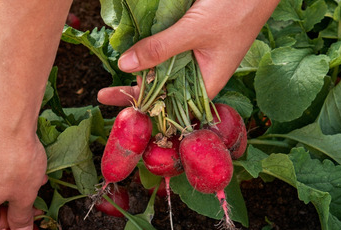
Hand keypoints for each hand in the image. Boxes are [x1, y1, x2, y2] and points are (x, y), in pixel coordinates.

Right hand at [0, 115, 46, 229]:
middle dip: (15, 200)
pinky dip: (6, 166)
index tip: (28, 215)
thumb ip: (22, 217)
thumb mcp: (25, 195)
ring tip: (34, 174)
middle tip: (34, 195)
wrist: (7, 119)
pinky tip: (24, 157)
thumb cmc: (16, 160)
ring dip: (14, 183)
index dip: (11, 223)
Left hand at [98, 0, 278, 105]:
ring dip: (143, 70)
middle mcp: (202, 72)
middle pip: (164, 89)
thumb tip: (125, 67)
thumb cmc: (236, 8)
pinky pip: (169, 48)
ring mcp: (198, 54)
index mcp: (209, 82)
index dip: (143, 108)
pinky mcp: (194, 36)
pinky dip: (152, 49)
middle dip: (137, 91)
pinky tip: (134, 51)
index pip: (171, 105)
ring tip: (115, 76)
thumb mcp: (194, 31)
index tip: (115, 107)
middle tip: (104, 93)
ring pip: (164, 68)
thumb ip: (160, 49)